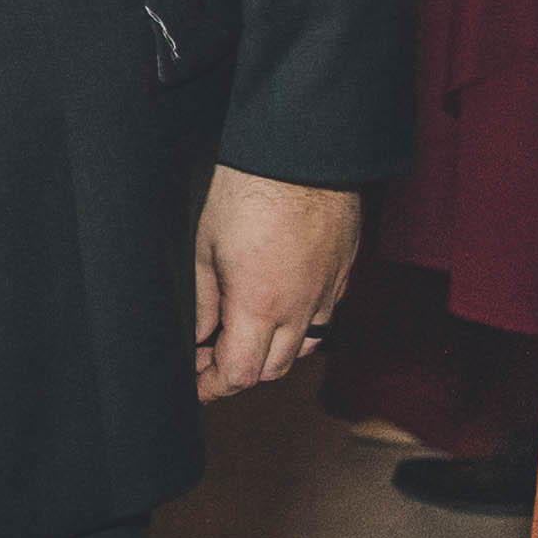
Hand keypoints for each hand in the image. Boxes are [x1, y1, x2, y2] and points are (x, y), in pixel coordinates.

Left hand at [191, 168, 364, 401]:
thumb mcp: (204, 245)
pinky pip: (323, 315)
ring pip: (303, 346)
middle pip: (272, 369)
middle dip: (239, 373)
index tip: (195, 384)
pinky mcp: (342, 272)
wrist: (302, 150)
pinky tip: (278, 306)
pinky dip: (299, 325)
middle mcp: (301, 307)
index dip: (212, 386)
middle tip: (208, 358)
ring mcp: (327, 291)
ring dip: (272, 352)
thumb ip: (202, 299)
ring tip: (243, 336)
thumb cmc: (248, 188)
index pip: (240, 374)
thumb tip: (199, 334)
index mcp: (260, 305)